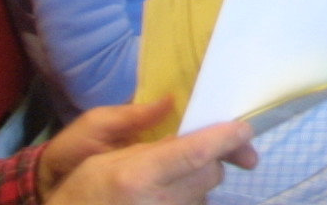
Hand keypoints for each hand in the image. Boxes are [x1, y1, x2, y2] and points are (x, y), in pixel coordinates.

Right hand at [44, 118, 258, 204]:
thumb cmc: (82, 192)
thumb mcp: (103, 159)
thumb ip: (150, 146)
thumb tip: (184, 129)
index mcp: (139, 176)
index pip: (197, 153)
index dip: (227, 139)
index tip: (244, 128)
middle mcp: (159, 202)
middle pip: (211, 174)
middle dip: (210, 159)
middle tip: (194, 152)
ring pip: (205, 195)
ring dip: (197, 183)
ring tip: (168, 182)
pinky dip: (188, 200)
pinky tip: (165, 198)